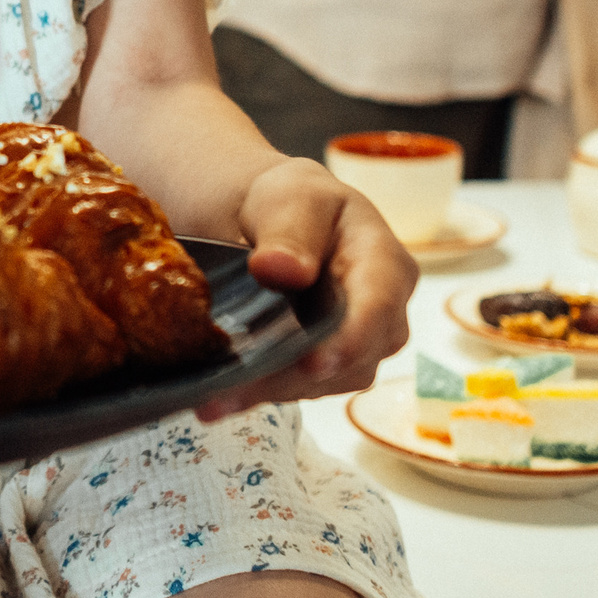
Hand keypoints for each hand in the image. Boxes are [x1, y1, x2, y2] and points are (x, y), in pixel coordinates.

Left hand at [196, 158, 415, 419]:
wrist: (273, 223)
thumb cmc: (295, 203)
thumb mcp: (292, 197)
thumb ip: (289, 229)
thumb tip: (280, 268)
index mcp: (385, 263)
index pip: (379, 306)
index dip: (352, 338)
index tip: (314, 363)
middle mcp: (381, 315)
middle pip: (350, 358)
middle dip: (292, 378)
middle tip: (234, 390)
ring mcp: (355, 347)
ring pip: (321, 383)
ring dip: (267, 393)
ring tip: (212, 400)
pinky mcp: (322, 369)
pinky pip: (296, 389)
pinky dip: (256, 394)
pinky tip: (216, 399)